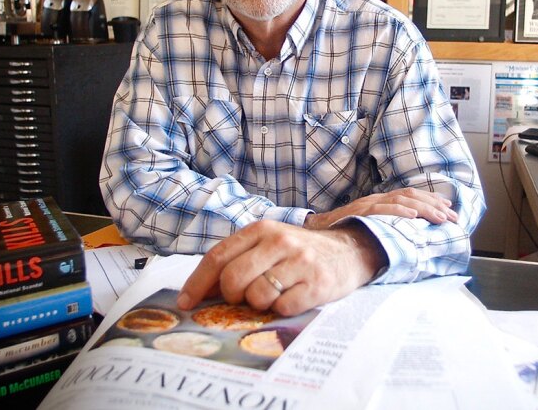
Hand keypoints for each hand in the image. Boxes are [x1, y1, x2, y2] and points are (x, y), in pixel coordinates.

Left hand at [176, 219, 385, 316]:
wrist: (350, 250)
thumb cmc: (300, 252)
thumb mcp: (269, 244)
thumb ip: (238, 259)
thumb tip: (201, 290)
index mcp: (262, 229)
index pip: (218, 256)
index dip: (198, 282)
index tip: (187, 302)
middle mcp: (280, 241)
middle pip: (233, 280)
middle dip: (232, 297)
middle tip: (244, 298)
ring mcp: (300, 262)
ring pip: (257, 296)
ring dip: (260, 304)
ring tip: (275, 294)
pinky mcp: (318, 284)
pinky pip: (283, 308)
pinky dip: (283, 310)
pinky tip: (293, 298)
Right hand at [304, 187, 457, 229]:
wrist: (316, 232)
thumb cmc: (343, 233)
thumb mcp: (370, 227)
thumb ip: (386, 227)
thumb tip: (409, 235)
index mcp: (380, 201)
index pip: (411, 196)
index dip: (431, 200)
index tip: (449, 208)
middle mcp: (376, 199)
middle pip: (411, 196)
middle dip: (434, 205)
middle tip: (452, 216)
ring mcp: (368, 205)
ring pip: (402, 201)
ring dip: (424, 208)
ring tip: (440, 217)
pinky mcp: (360, 213)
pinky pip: (382, 210)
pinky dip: (399, 212)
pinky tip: (413, 216)